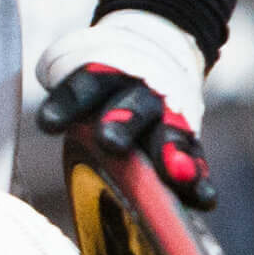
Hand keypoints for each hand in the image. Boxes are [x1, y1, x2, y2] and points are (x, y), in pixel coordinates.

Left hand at [33, 10, 215, 209]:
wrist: (155, 55)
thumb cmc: (102, 90)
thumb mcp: (82, 85)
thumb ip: (68, 104)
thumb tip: (49, 123)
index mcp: (102, 78)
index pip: (82, 86)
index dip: (66, 103)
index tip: (49, 123)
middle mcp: (137, 94)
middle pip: (131, 105)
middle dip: (122, 122)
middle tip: (110, 141)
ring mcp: (166, 114)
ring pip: (170, 129)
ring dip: (171, 151)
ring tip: (175, 174)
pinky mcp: (186, 137)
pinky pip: (195, 157)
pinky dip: (199, 179)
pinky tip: (204, 198)